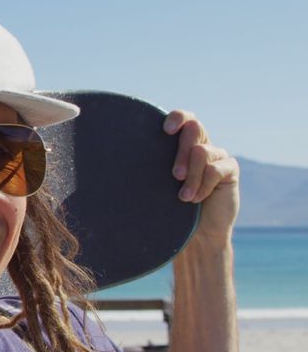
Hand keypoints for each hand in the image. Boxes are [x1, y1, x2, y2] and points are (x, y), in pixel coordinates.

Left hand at [164, 111, 239, 241]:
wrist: (193, 234)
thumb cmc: (168, 209)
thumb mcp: (157, 185)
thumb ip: (151, 167)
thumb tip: (121, 155)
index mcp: (181, 144)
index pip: (184, 118)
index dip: (178, 117)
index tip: (165, 131)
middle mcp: (201, 145)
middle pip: (195, 128)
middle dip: (181, 152)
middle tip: (175, 176)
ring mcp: (217, 156)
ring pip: (202, 151)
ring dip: (191, 177)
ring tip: (184, 198)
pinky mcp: (229, 170)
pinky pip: (215, 169)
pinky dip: (203, 186)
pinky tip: (198, 200)